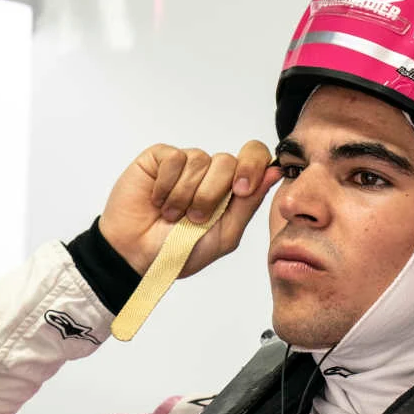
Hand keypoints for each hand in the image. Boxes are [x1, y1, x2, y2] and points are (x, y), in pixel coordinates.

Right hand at [100, 140, 281, 276]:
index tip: (241, 190)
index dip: (252, 167)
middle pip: (228, 161)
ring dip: (184, 195)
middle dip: (211, 194)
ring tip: (170, 215)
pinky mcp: (160, 158)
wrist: (137, 256)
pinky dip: (166, 184)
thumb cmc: (179, 251)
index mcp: (230, 190)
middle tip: (193, 218)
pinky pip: (175, 158)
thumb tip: (276, 172)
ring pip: (200, 160)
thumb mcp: (224, 235)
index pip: (254, 157)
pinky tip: (156, 200)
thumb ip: (249, 203)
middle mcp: (210, 173)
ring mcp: (184, 164)